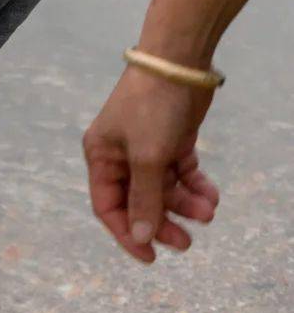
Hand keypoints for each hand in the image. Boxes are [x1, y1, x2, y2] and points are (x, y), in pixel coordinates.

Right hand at [82, 66, 219, 263]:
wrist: (181, 56)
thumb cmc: (151, 104)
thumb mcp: (147, 157)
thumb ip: (144, 200)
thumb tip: (141, 237)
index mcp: (101, 159)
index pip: (109, 208)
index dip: (128, 234)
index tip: (150, 256)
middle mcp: (121, 157)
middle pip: (140, 203)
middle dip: (164, 223)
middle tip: (185, 243)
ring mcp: (148, 148)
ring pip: (165, 189)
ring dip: (186, 205)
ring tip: (208, 213)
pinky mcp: (172, 140)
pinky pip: (182, 173)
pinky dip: (196, 185)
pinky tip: (211, 195)